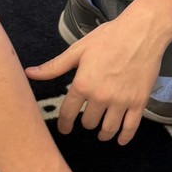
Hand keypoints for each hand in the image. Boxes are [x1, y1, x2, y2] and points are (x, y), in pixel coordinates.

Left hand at [25, 17, 162, 144]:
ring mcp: (121, 101)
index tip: (65, 129)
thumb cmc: (109, 37)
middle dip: (86, 122)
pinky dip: (124, 137)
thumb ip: (54, 66)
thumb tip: (29, 73)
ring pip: (108, 129)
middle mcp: (100, 97)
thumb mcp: (78, 49)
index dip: (64, 124)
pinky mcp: (139, 102)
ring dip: (103, 133)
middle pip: (89, 123)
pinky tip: (120, 140)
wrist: (142, 31)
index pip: (67, 113)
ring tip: (102, 133)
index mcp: (82, 84)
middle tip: (89, 119)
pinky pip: (130, 127)